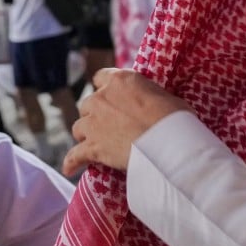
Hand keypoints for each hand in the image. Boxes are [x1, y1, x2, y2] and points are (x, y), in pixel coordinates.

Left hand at [62, 68, 189, 175]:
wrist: (168, 144)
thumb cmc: (175, 118)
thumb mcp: (166, 97)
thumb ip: (149, 96)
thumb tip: (151, 103)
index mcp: (121, 81)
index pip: (101, 76)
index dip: (105, 88)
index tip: (113, 97)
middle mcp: (101, 98)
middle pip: (87, 104)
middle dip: (95, 113)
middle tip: (110, 123)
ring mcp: (93, 123)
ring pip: (79, 128)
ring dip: (87, 134)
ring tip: (98, 143)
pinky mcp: (91, 147)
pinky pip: (74, 155)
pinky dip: (73, 162)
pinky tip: (70, 168)